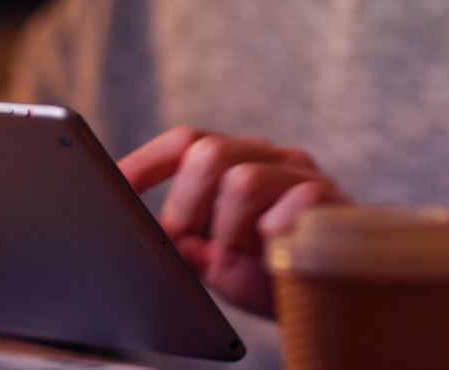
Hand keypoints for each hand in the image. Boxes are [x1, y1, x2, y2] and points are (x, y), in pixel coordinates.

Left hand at [118, 126, 349, 316]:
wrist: (334, 305)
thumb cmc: (271, 276)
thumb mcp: (213, 257)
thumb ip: (179, 237)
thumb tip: (134, 226)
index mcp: (238, 160)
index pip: (186, 142)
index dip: (146, 163)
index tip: (114, 186)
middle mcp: (271, 158)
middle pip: (209, 151)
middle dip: (186, 203)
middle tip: (189, 240)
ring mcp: (304, 177)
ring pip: (242, 180)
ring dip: (229, 229)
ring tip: (241, 254)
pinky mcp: (331, 202)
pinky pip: (288, 209)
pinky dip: (271, 240)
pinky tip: (276, 256)